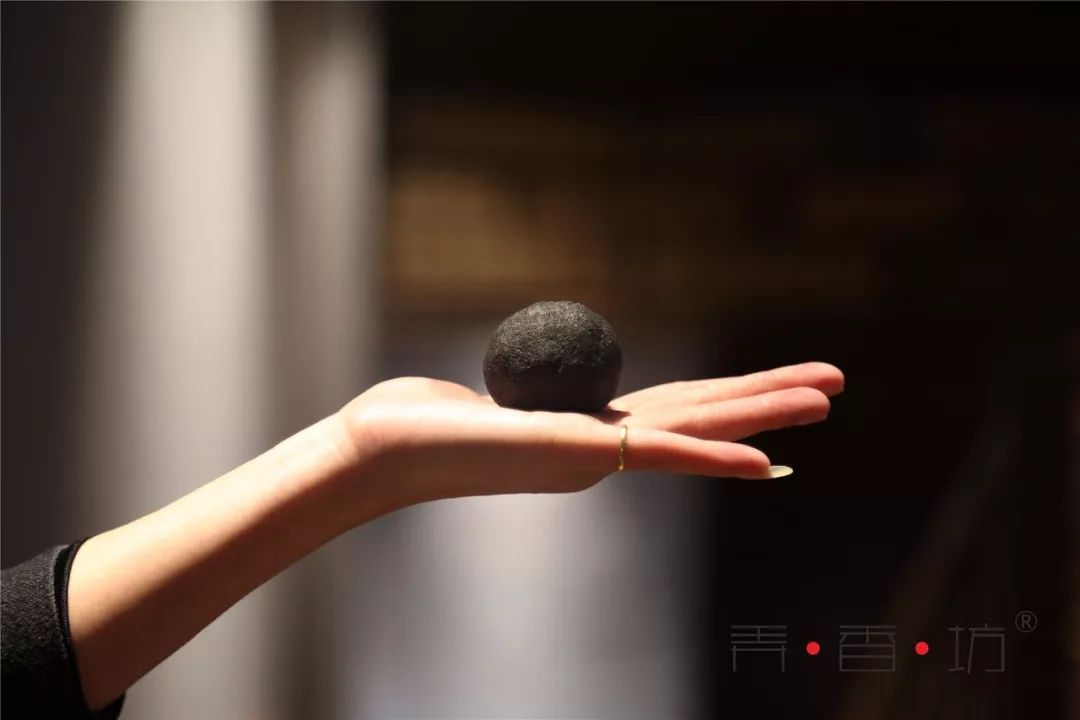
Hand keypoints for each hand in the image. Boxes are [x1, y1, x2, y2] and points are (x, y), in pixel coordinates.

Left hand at [336, 362, 842, 508]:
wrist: (390, 450)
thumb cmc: (432, 422)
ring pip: (700, 429)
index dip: (733, 398)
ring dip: (767, 417)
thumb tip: (545, 361)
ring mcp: (599, 455)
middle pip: (705, 413)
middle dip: (771, 400)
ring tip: (827, 399)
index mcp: (595, 428)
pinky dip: (717, 457)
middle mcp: (607, 445)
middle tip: (835, 385)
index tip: (775, 391)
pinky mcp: (581, 457)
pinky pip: (661, 455)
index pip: (680, 407)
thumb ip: (539, 379)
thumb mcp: (505, 388)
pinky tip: (768, 460)